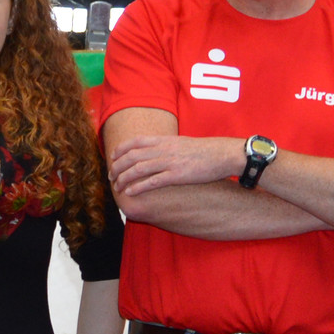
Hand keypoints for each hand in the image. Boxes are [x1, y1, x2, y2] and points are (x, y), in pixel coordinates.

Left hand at [108, 134, 243, 200]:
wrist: (223, 155)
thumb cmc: (205, 151)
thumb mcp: (182, 143)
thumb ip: (167, 146)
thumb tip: (156, 151)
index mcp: (164, 140)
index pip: (134, 141)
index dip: (120, 149)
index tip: (112, 157)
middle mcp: (163, 149)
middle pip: (132, 156)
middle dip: (117, 166)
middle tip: (111, 176)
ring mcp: (169, 162)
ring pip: (138, 169)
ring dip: (124, 178)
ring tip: (117, 187)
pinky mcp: (177, 175)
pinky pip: (152, 181)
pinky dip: (138, 187)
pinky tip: (130, 192)